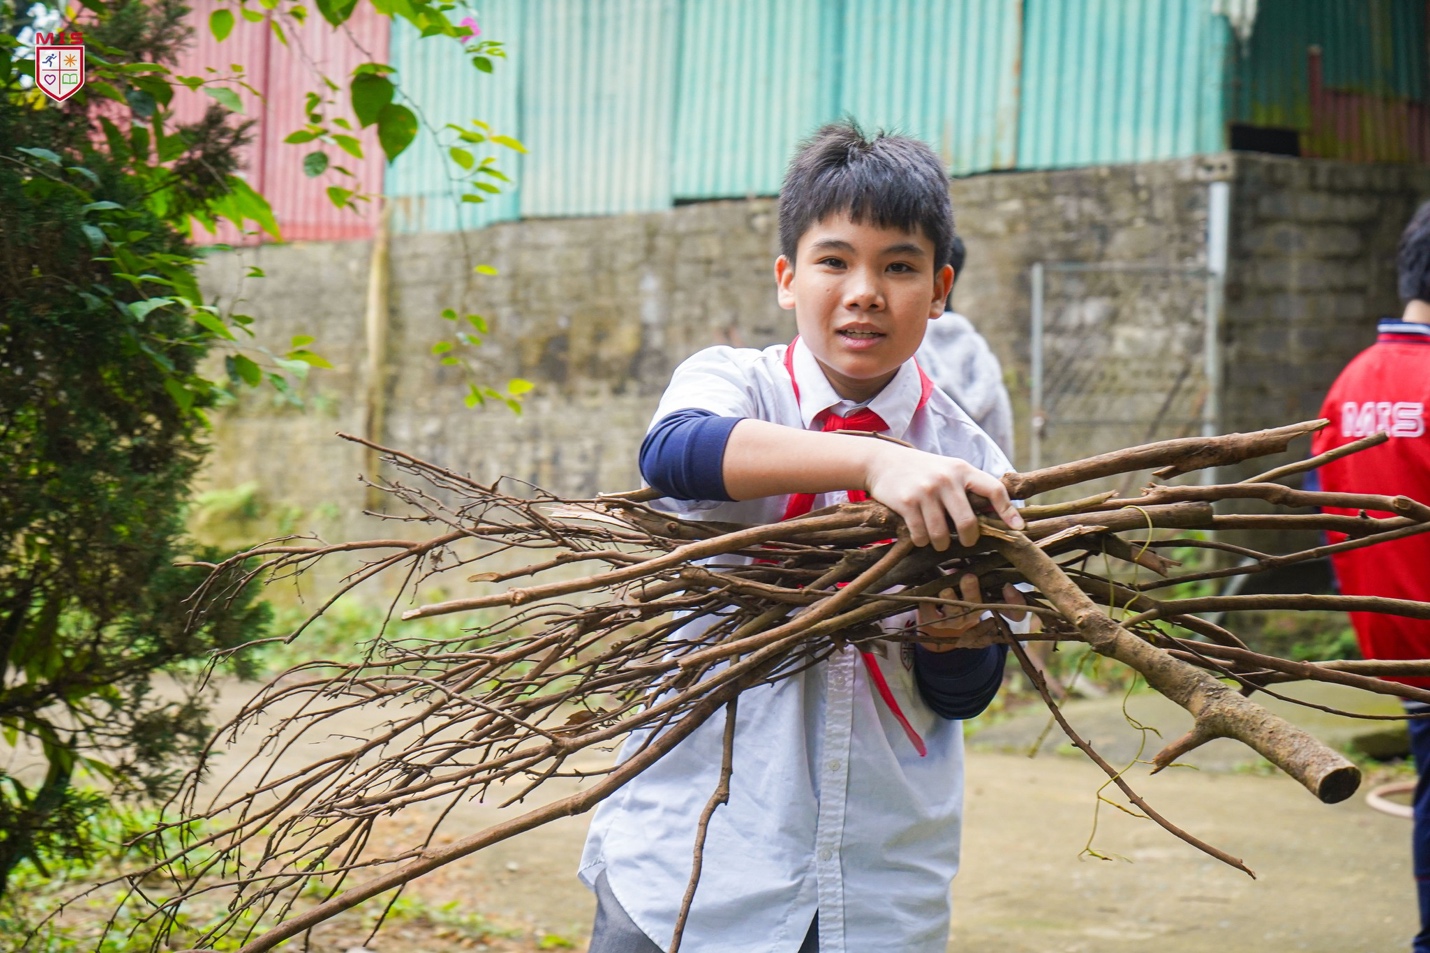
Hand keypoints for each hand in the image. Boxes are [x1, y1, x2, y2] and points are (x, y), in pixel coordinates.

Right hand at [864, 444, 1023, 549]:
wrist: (883, 461)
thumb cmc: (923, 470)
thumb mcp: (949, 469)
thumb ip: (970, 487)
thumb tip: (997, 513)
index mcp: (963, 470)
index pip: (994, 490)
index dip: (1008, 511)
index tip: (1018, 528)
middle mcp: (946, 479)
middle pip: (967, 522)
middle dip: (969, 539)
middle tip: (966, 542)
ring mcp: (926, 491)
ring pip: (942, 534)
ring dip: (942, 544)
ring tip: (939, 541)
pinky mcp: (906, 502)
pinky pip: (921, 535)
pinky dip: (922, 541)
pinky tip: (920, 535)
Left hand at [917, 574, 1027, 651]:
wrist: (937, 604)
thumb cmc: (962, 582)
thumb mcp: (977, 575)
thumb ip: (985, 566)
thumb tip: (989, 543)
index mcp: (990, 604)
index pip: (1014, 612)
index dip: (1014, 602)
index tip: (1008, 586)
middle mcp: (975, 614)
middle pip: (977, 608)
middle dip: (972, 592)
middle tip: (968, 577)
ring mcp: (955, 621)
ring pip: (955, 614)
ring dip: (950, 600)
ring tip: (946, 589)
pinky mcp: (934, 622)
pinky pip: (930, 615)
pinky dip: (928, 604)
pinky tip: (925, 593)